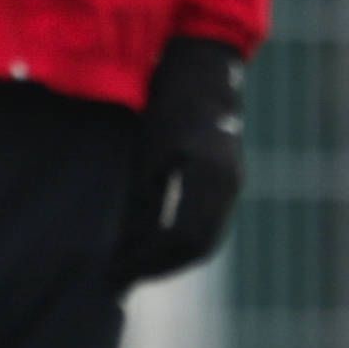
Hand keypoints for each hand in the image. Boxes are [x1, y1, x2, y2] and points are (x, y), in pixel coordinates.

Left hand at [115, 37, 245, 286]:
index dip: (148, 261)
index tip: (117, 273)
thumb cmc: (166, 103)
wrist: (202, 69)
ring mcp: (232, 182)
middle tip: (122, 278)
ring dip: (171, 257)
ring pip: (206, 238)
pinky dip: (182, 240)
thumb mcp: (146, 152)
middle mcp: (227, 182)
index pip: (181, 239)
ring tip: (134, 266)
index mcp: (206, 174)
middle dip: (160, 266)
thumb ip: (140, 199)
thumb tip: (123, 248)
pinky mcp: (228, 181)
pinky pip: (209, 224)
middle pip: (198, 246)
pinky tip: (152, 243)